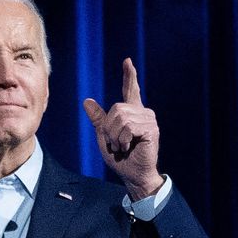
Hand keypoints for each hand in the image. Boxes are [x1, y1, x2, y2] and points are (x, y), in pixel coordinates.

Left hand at [82, 57, 163, 199]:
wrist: (134, 176)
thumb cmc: (121, 160)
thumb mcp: (104, 137)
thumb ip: (98, 119)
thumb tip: (86, 100)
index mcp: (132, 113)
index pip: (130, 90)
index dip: (129, 76)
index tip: (127, 61)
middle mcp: (142, 113)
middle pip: (116, 109)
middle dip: (109, 129)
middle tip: (116, 145)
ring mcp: (148, 119)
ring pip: (121, 118)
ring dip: (115, 136)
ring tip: (122, 147)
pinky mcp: (151, 128)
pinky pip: (128, 127)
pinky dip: (122, 140)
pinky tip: (128, 147)